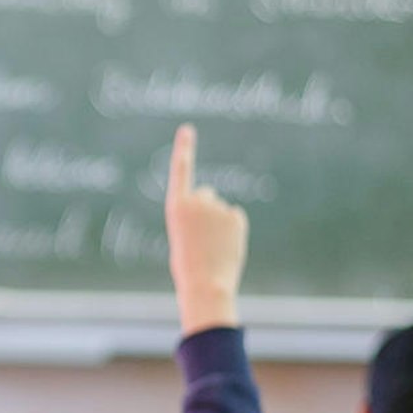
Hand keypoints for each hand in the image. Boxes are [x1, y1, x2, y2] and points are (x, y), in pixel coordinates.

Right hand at [163, 125, 247, 334]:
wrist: (205, 284)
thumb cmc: (188, 265)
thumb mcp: (183, 236)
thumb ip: (196, 217)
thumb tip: (222, 210)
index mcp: (176, 206)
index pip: (180, 170)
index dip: (184, 148)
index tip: (187, 129)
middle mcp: (198, 201)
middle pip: (205, 194)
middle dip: (205, 209)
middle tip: (200, 236)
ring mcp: (218, 207)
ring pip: (220, 209)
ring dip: (218, 224)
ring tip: (212, 246)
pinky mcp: (236, 216)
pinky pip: (234, 218)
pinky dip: (232, 230)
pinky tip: (225, 246)